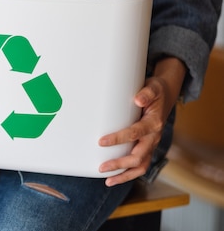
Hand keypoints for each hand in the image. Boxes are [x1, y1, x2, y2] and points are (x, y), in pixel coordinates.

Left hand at [98, 57, 185, 185]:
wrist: (165, 96)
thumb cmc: (155, 92)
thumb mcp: (153, 87)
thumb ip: (146, 93)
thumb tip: (138, 100)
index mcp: (154, 123)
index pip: (135, 134)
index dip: (118, 139)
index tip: (101, 141)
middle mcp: (154, 137)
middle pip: (138, 157)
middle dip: (119, 164)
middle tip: (101, 167)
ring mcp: (151, 145)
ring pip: (141, 166)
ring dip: (124, 175)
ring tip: (108, 181)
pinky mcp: (147, 148)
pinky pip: (140, 165)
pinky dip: (128, 173)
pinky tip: (114, 177)